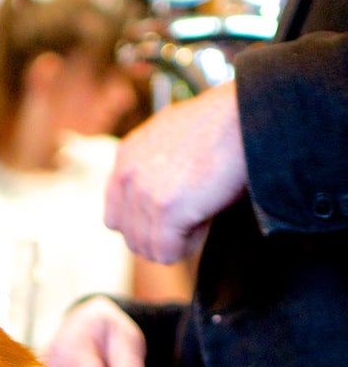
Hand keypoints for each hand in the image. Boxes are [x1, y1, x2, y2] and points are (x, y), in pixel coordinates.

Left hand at [104, 80, 246, 263]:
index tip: (173, 217)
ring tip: (202, 213)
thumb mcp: (175, 140)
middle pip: (131, 237)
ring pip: (147, 248)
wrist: (249, 113)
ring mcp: (144, 193)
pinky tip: (205, 221)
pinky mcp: (166, 209)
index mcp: (126, 156)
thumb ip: (154, 170)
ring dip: (176, 241)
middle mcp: (127, 175)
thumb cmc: (224, 126)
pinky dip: (187, 247)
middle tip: (193, 216)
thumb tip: (157, 208)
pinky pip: (167, 253)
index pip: (117, 217)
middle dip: (162, 236)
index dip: (146, 225)